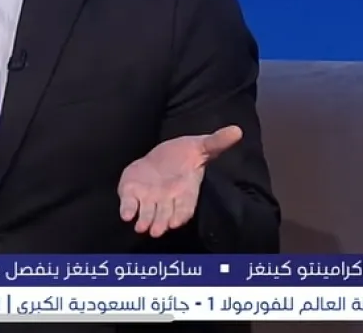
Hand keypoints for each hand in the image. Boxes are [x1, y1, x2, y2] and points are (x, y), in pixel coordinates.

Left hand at [117, 126, 242, 237]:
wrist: (161, 156)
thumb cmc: (184, 154)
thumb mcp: (201, 145)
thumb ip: (217, 142)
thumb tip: (237, 130)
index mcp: (186, 190)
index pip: (186, 207)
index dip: (181, 214)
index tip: (176, 222)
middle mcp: (168, 199)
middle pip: (165, 214)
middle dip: (161, 222)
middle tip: (157, 231)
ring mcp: (150, 198)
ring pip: (148, 214)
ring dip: (145, 221)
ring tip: (141, 227)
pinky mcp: (133, 193)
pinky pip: (130, 204)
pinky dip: (128, 210)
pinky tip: (126, 215)